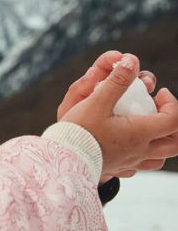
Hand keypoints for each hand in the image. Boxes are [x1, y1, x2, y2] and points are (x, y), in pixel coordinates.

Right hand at [56, 50, 171, 180]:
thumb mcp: (97, 101)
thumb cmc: (79, 132)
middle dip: (172, 122)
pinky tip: (129, 145)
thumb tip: (131, 60)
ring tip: (146, 127)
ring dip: (160, 141)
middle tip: (158, 109)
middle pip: (175, 143)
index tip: (157, 92)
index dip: (172, 103)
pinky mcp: (118, 169)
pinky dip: (142, 155)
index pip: (174, 119)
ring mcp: (131, 163)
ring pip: (160, 158)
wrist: (63, 161)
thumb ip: (116, 80)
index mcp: (140, 133)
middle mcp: (140, 151)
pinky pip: (139, 166)